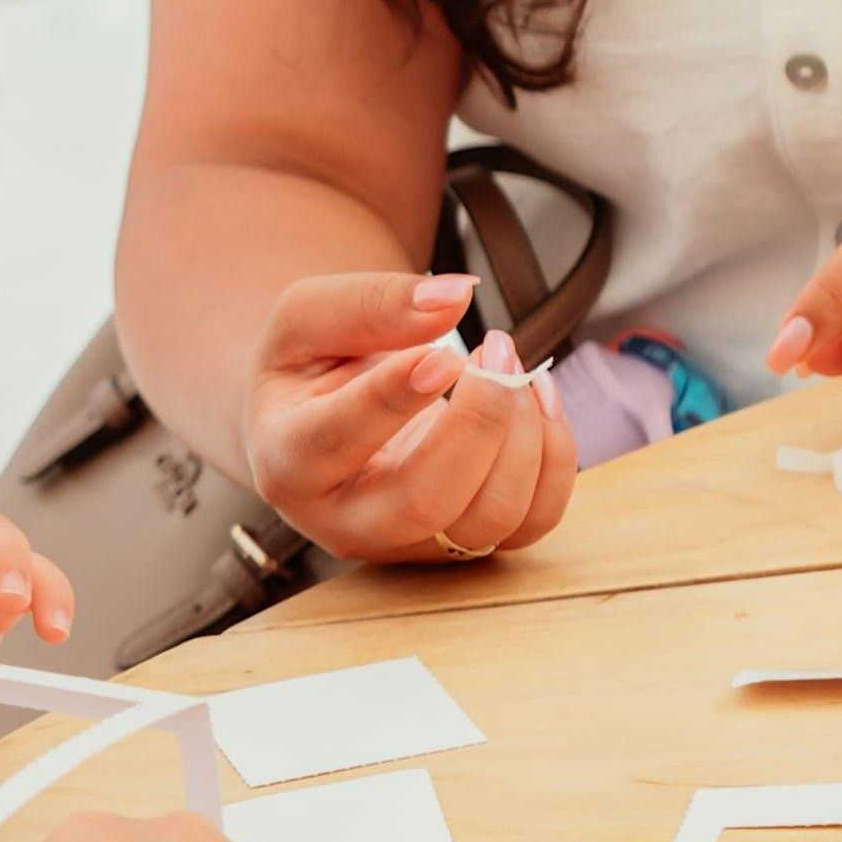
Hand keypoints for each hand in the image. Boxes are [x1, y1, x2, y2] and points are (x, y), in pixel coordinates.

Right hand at [244, 273, 577, 563]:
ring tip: (512, 365)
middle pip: (425, 502)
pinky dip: (554, 456)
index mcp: (288, 462)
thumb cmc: (311, 366)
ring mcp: (408, 541)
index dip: (395, 400)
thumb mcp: (307, 318)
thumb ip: (370, 304)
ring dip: (524, 434)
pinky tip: (533, 398)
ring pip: (488, 518)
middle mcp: (343, 521)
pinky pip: (532, 521)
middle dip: (479, 421)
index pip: (338, 443)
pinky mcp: (463, 543)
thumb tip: (455, 298)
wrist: (320, 418)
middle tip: (495, 347)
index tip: (445, 354)